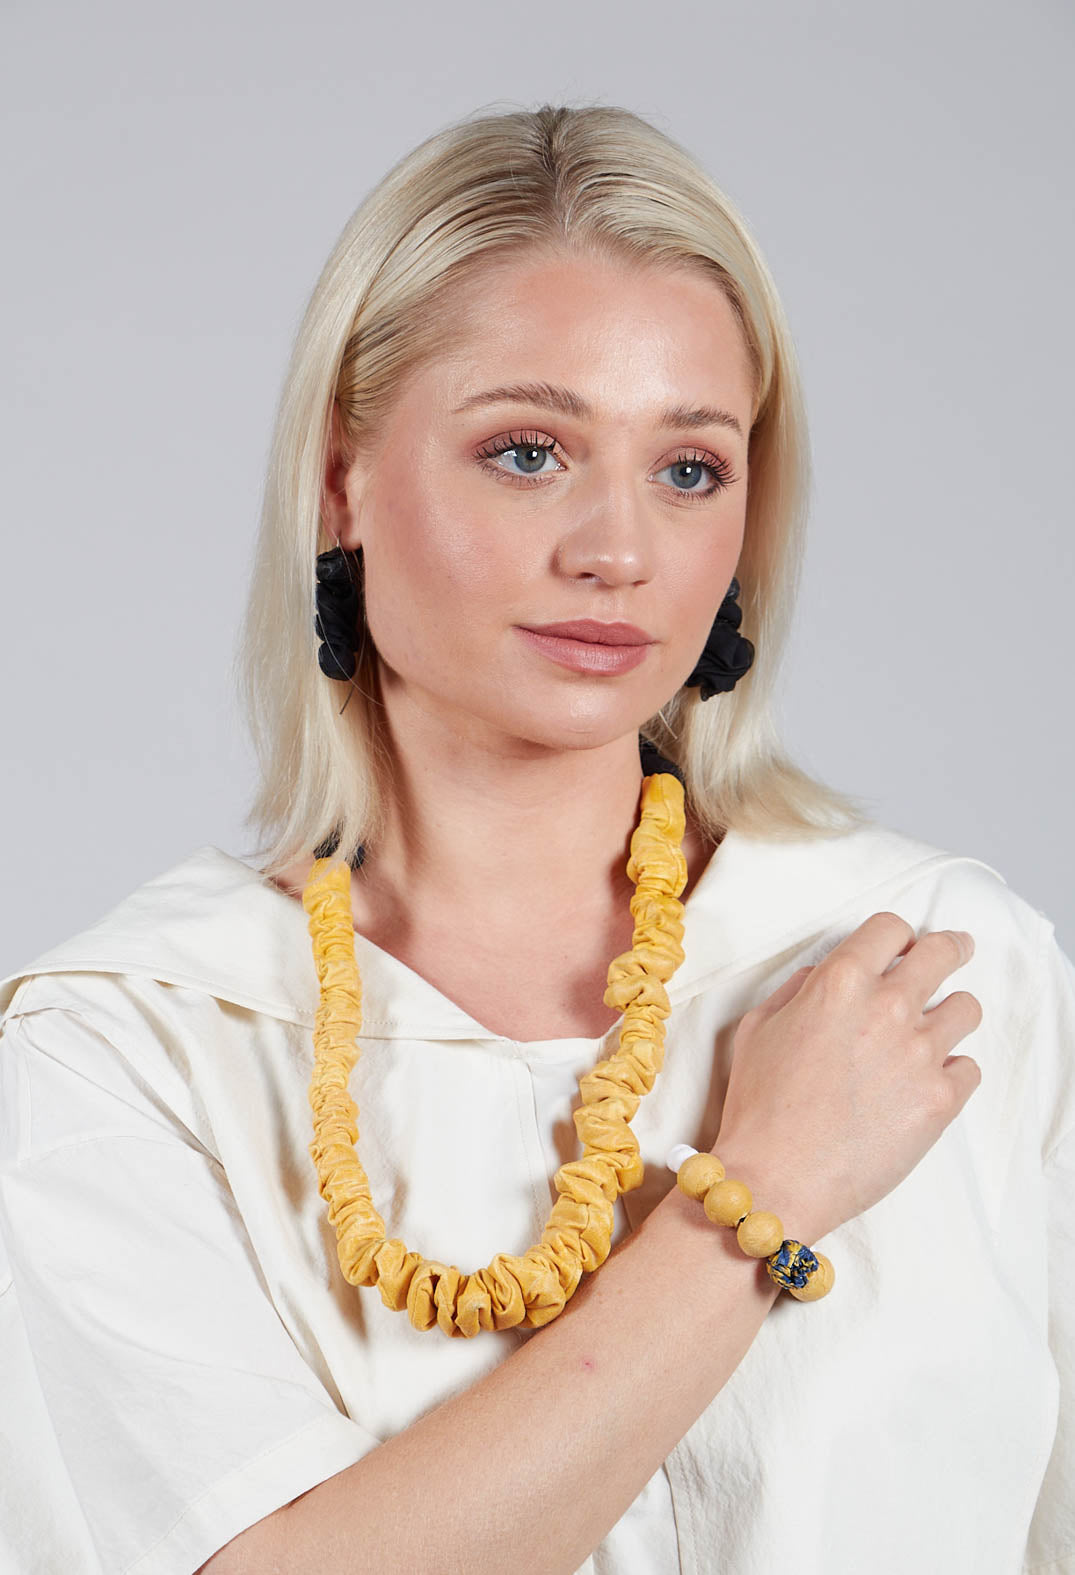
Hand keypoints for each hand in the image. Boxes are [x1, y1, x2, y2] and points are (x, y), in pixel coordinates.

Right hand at [712, 912, 982, 1241]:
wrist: (778, 1179)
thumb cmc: (759, 1106)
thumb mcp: (758, 1027)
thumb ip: (799, 988)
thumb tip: (826, 975)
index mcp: (840, 982)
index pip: (891, 928)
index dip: (897, 936)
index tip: (904, 945)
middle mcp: (887, 1007)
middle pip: (944, 952)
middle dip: (952, 948)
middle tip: (956, 950)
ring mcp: (921, 1053)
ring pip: (966, 1008)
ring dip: (950, 1014)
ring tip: (934, 1032)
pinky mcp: (941, 1099)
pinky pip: (968, 1067)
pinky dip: (950, 1072)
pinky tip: (923, 1084)